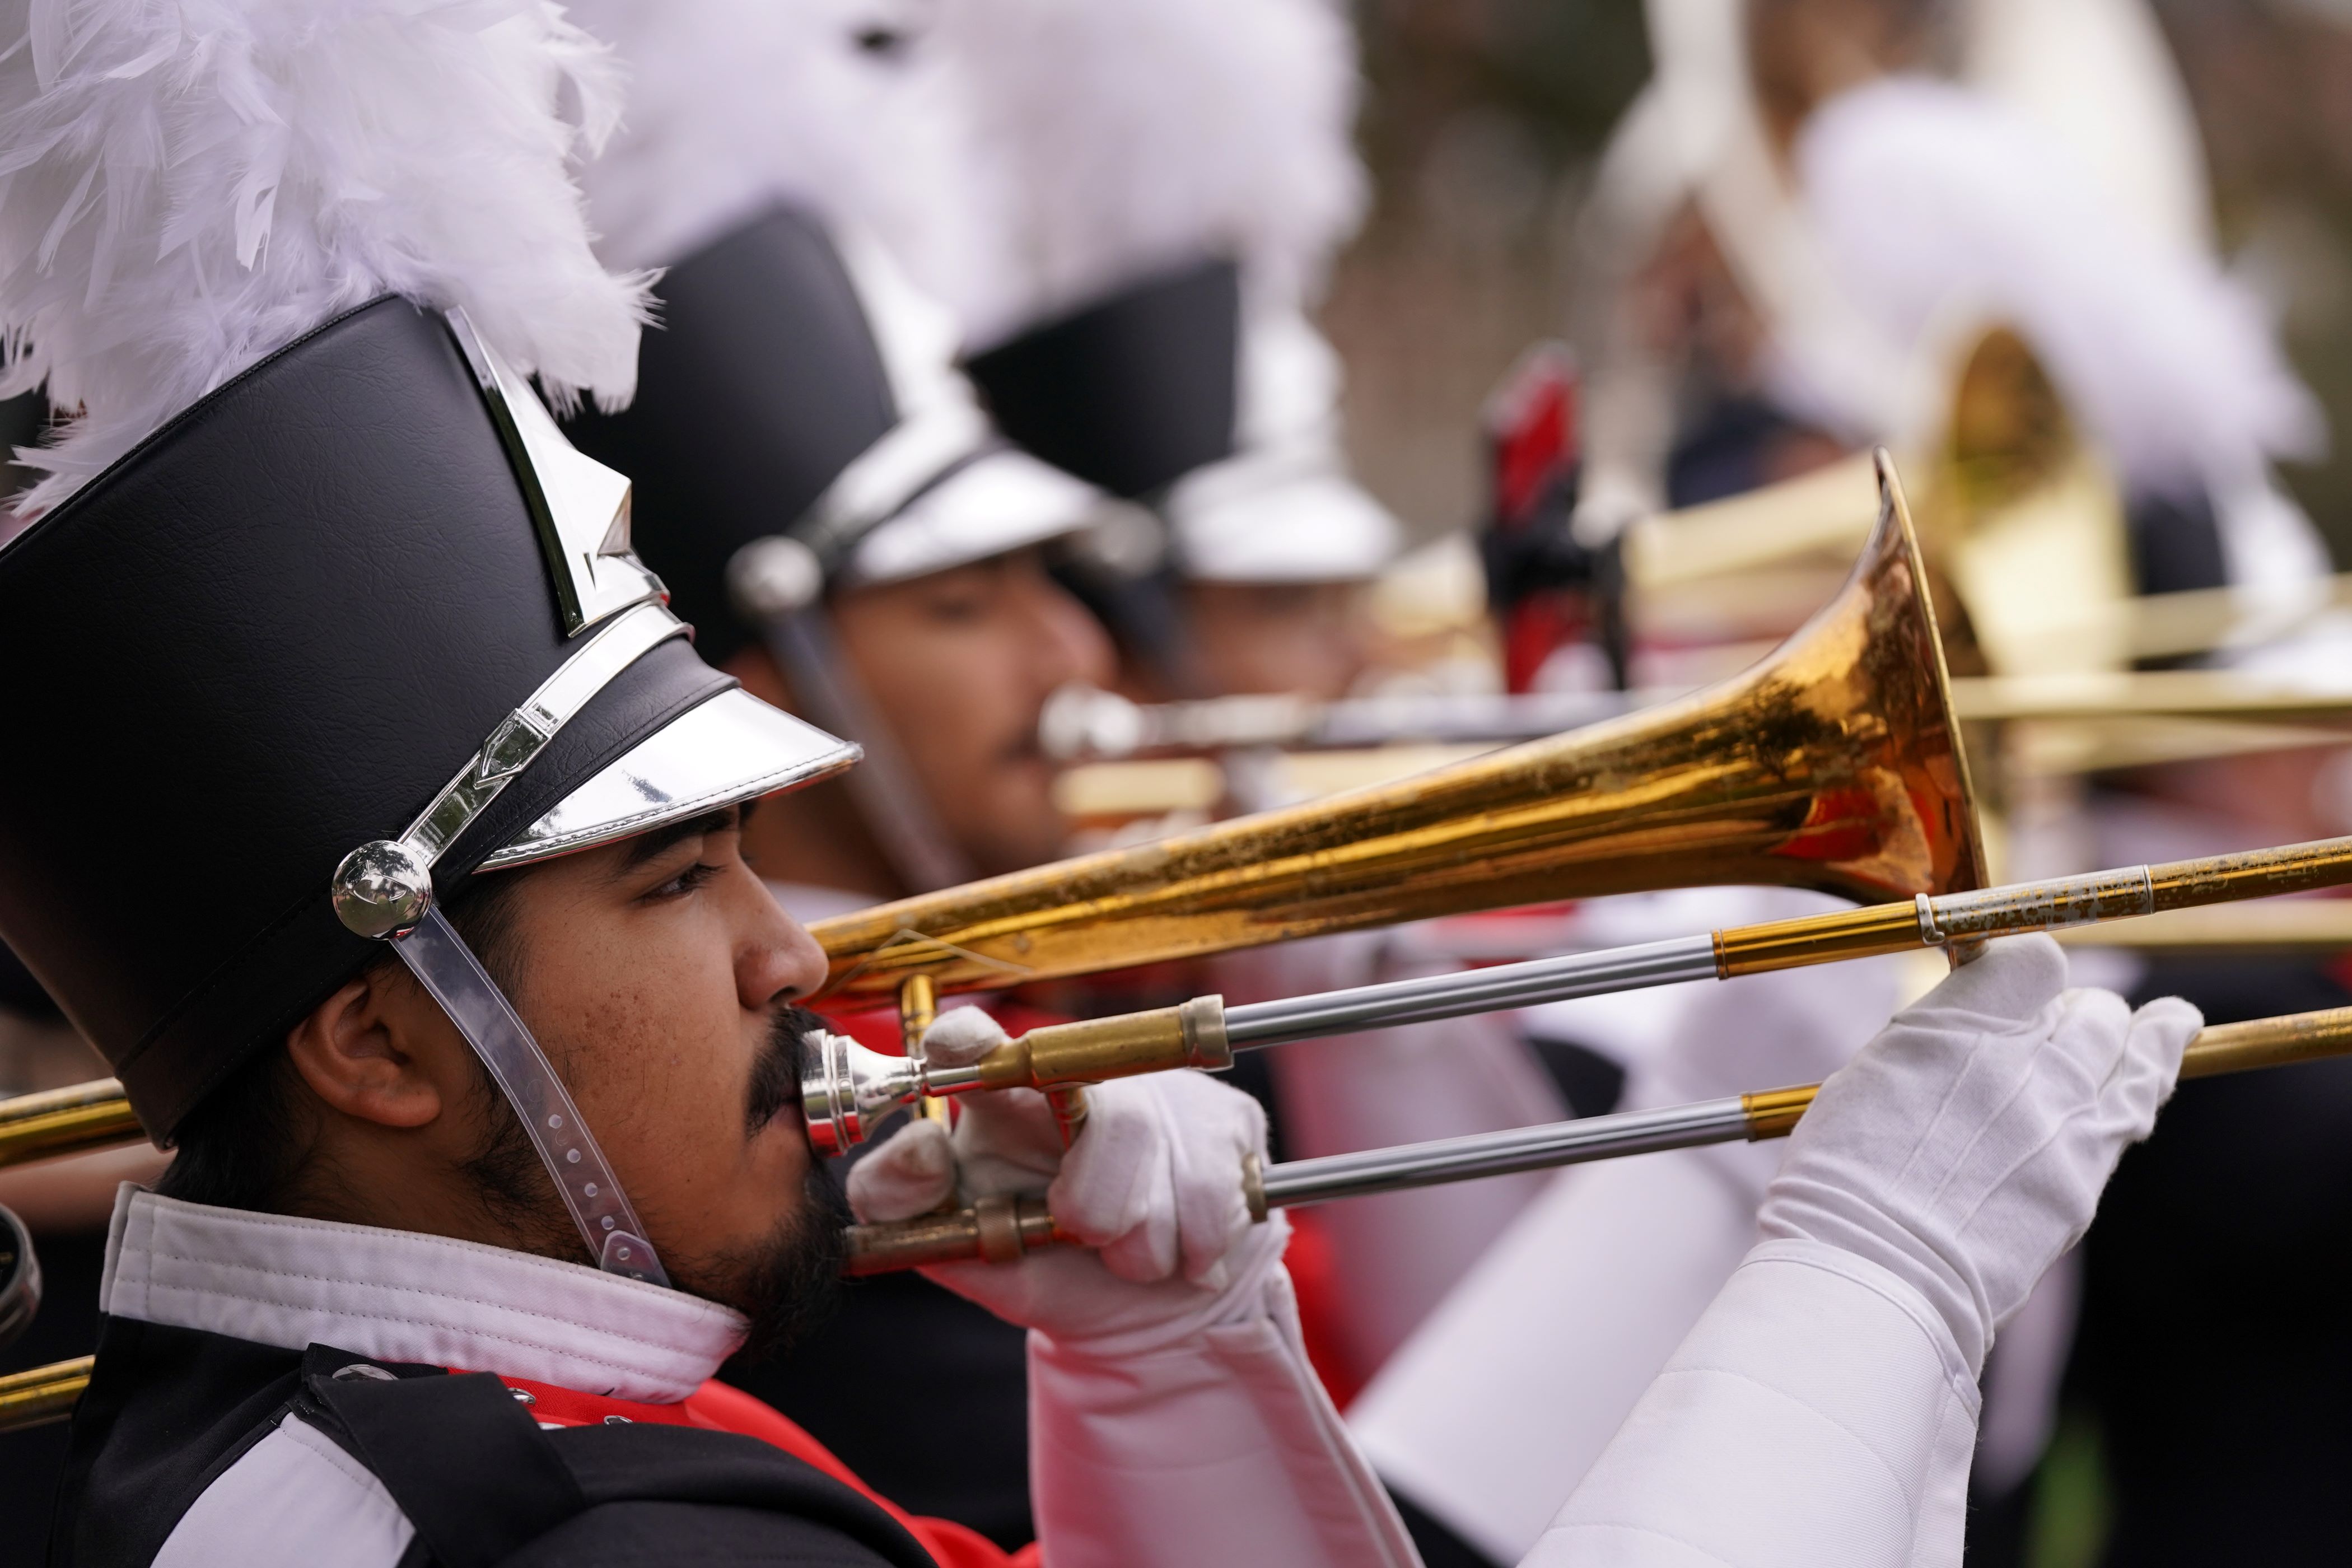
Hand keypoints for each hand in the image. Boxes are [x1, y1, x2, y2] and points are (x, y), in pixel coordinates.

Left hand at [846, 1007, 1287, 1350]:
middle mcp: (1077, 1075)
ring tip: (1128, 1250)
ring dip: (1140, 1236)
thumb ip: (909, 1208)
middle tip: (1082, 1231)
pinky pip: (1209, 1182)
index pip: (967, 1039)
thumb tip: (922, 1148)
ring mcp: (1161, 1090)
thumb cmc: (1042, 1269)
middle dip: (1092, 1201)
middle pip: (1096, 1111)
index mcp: (997, 1098)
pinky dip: (1193, 1240)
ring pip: (1149, 1145)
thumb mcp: (963, 1252)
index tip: (970, 1060)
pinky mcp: (1226, 1119)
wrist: (1143, 1315)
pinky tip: (1179, 1246)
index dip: (969, 1041)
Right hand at [1758, 934, 2197, 1372]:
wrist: (1880, 1266)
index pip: (2033, 959)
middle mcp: (2021, 1057)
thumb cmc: (1846, 1175)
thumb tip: (1960, 1026)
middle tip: (2055, 1031)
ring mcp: (2064, 1115)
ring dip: (2132, 1028)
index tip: (2009, 985)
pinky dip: (2160, 1056)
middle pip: (2085, 1005)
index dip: (2024, 967)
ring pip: (2127, 1042)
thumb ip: (1930, 1040)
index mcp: (1956, 1024)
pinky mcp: (2086, 1172)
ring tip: (2162, 1016)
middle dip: (2072, 1011)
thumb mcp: (1868, 1076)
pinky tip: (2174, 1030)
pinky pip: (2139, 1096)